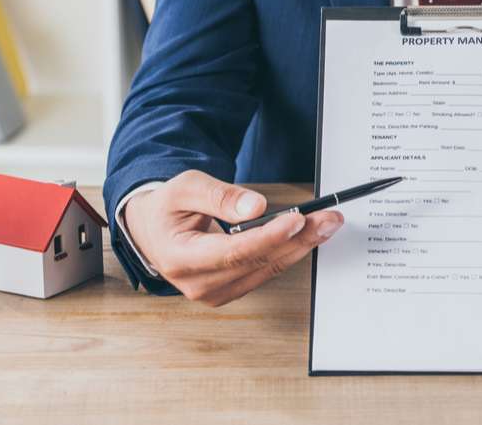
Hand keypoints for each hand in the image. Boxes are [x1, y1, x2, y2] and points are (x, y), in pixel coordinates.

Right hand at [123, 169, 343, 305]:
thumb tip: (257, 206)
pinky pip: (265, 272)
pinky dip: (289, 252)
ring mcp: (215, 293)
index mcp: (180, 258)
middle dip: (298, 239)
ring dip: (301, 246)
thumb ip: (220, 196)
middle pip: (257, 263)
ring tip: (327, 224)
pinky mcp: (230, 290)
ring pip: (267, 270)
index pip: (233, 252)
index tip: (297, 220)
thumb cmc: (167, 209)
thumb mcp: (185, 188)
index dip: (268, 237)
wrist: (153, 230)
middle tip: (328, 219)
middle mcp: (198, 284)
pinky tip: (308, 236)